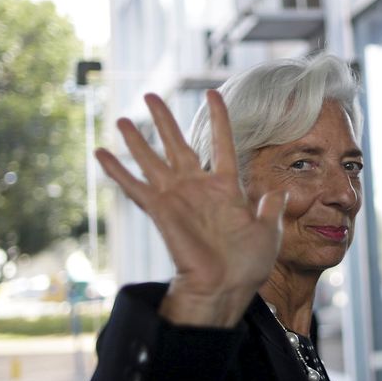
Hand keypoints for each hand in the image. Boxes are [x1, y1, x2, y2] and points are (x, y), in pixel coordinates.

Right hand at [95, 91, 286, 326]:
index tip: (212, 93)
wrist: (225, 287)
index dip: (218, 118)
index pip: (222, 143)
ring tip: (123, 118)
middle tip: (150, 95)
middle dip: (164, 120)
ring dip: (137, 140)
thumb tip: (281, 191)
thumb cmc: (248, 264)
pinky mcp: (161, 211)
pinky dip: (117, 170)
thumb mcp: (268, 230)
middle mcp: (198, 188)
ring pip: (153, 160)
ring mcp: (177, 198)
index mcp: (227, 187)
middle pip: (178, 144)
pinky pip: (135, 187)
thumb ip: (271, 208)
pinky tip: (101, 153)